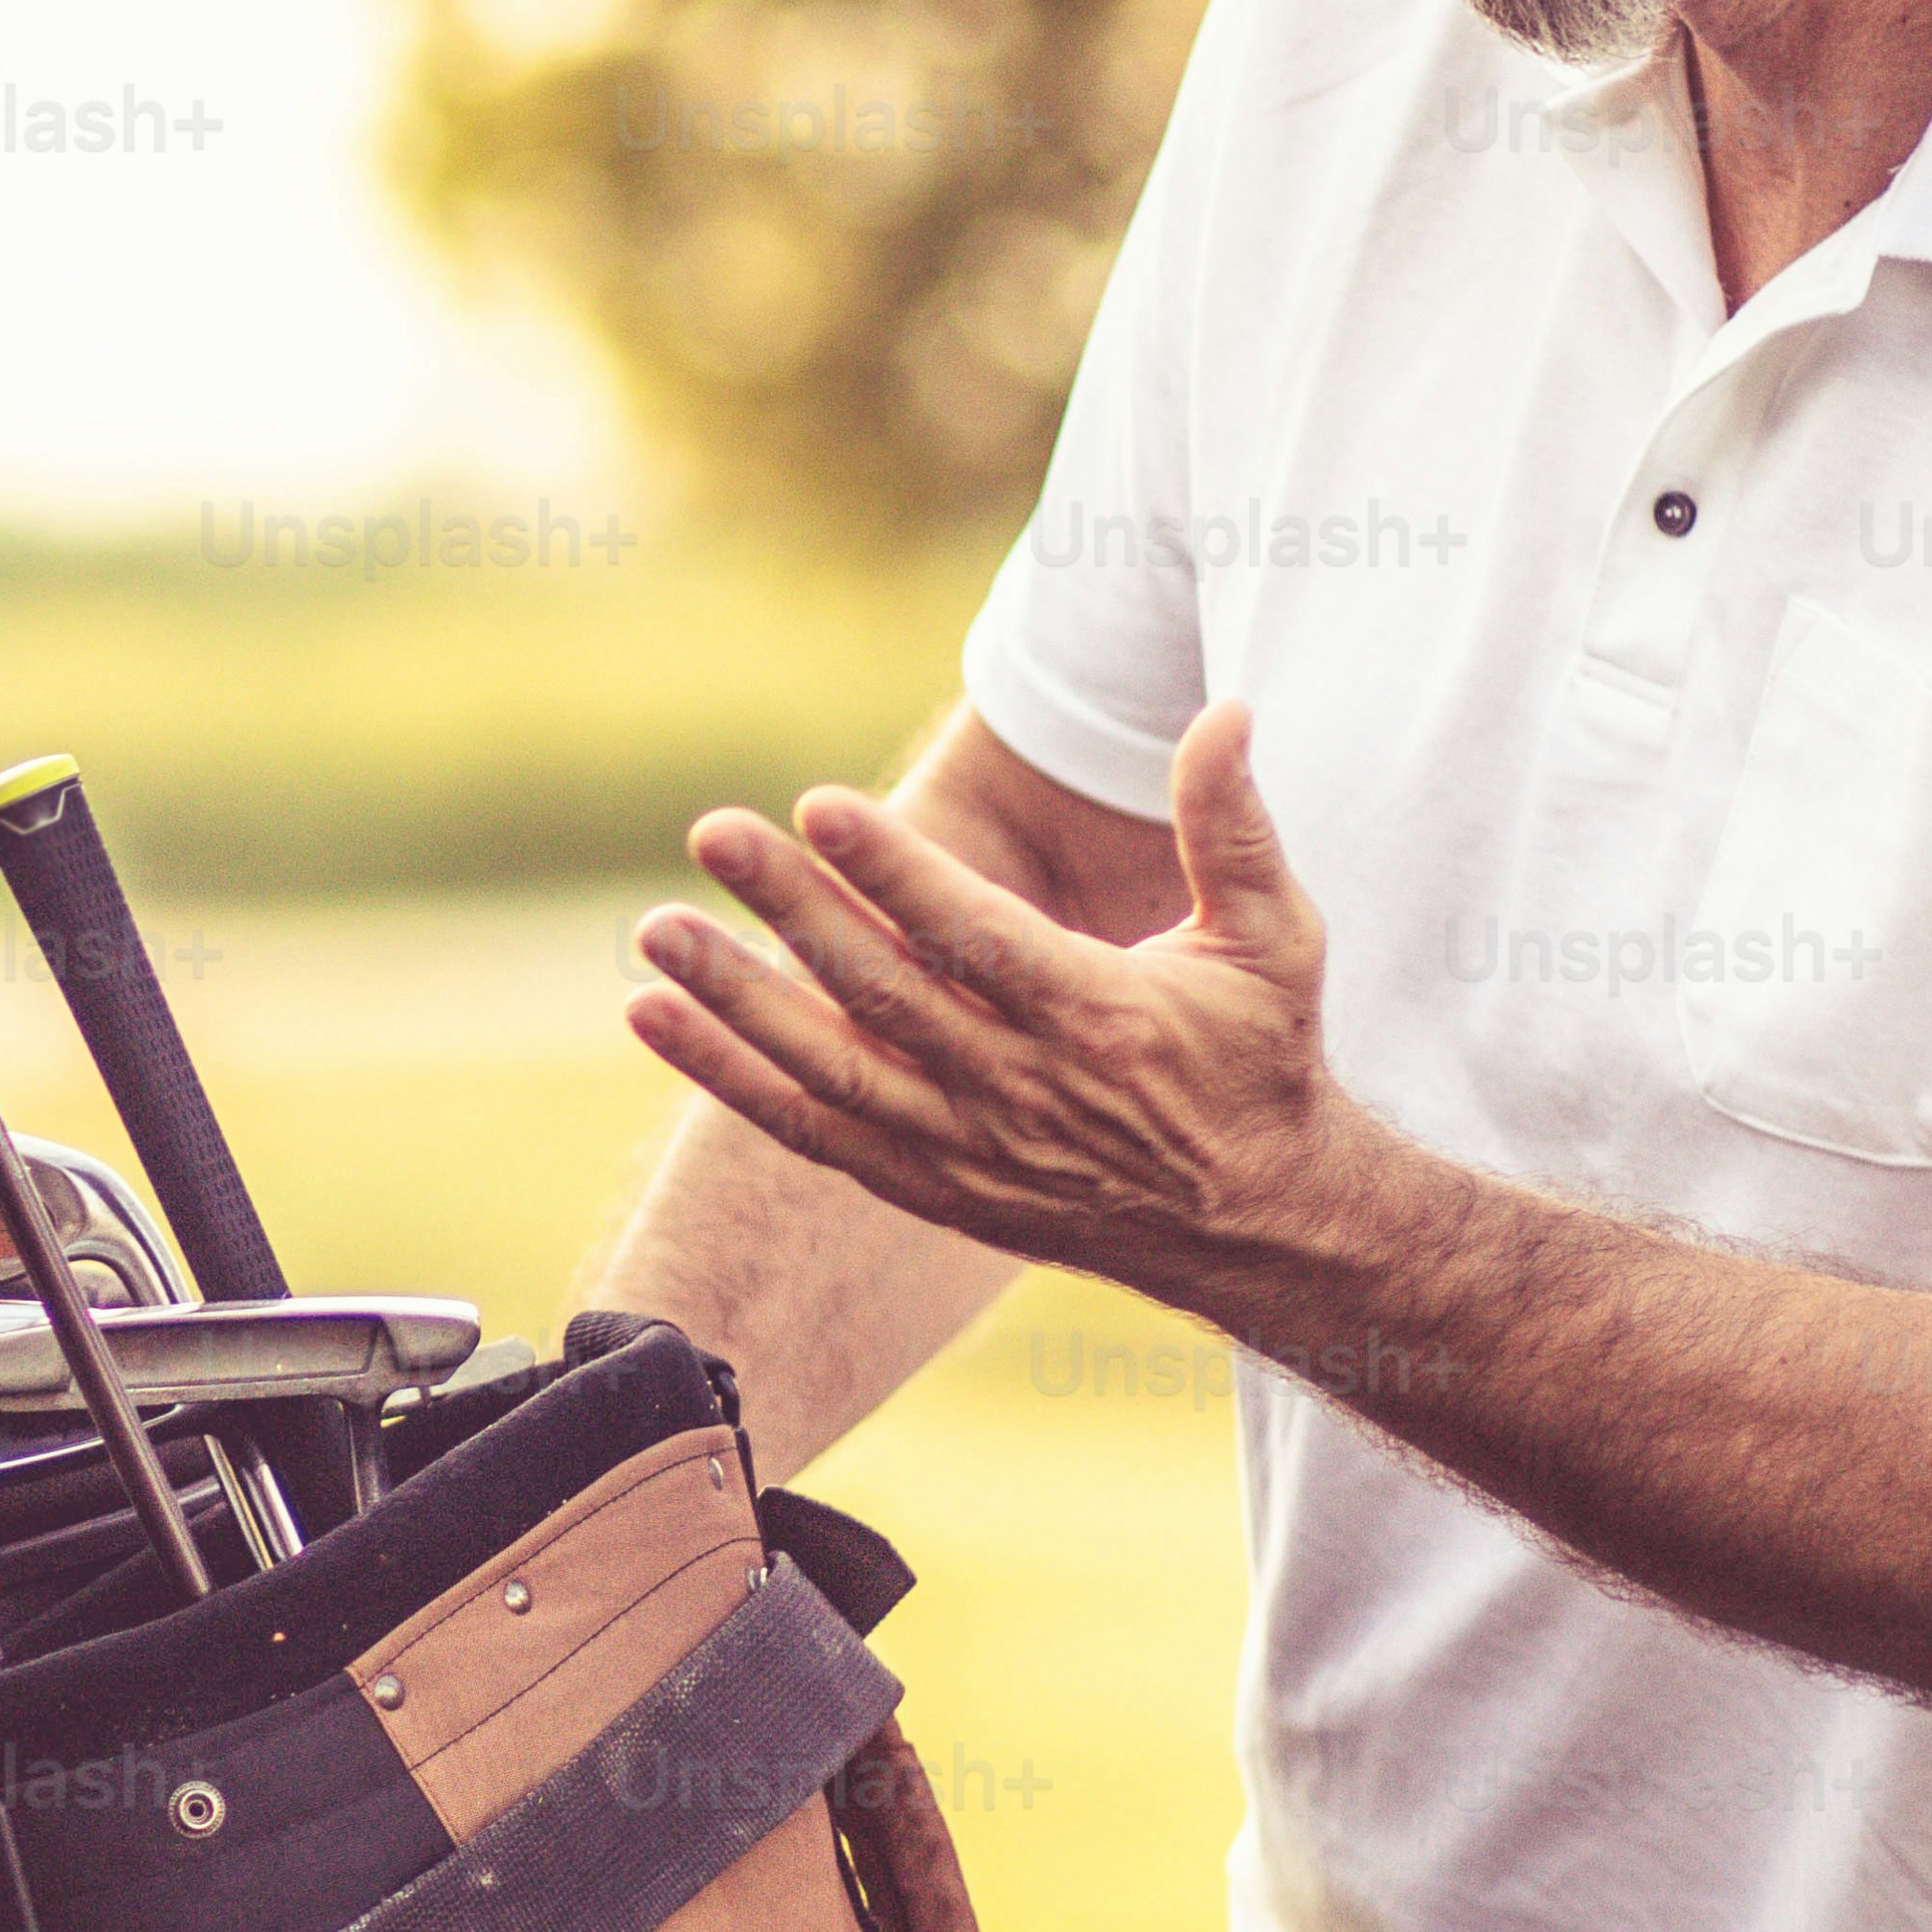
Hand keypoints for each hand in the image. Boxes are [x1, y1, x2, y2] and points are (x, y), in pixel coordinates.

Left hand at [625, 702, 1370, 1297]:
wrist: (1252, 1221)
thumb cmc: (1259, 1058)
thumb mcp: (1276, 938)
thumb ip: (1234, 826)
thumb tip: (1225, 711)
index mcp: (1098, 1018)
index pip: (974, 939)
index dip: (893, 873)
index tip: (818, 809)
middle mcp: (1021, 1089)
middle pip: (882, 992)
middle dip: (790, 911)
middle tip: (712, 834)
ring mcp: (965, 1146)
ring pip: (827, 1067)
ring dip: (734, 1000)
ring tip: (655, 931)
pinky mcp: (926, 1183)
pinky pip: (807, 1129)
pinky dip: (727, 1079)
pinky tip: (655, 1017)